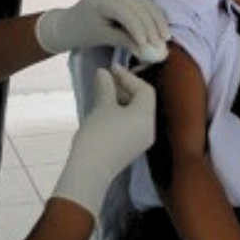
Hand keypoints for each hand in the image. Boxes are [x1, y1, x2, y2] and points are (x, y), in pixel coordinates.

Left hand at [34, 0, 170, 61]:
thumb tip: (147, 50)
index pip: (126, 13)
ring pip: (145, 3)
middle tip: (162, 44)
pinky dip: (153, 16)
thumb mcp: (102, 37)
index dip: (140, 29)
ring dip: (157, 21)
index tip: (148, 46)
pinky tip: (161, 28)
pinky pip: (143, 3)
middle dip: (152, 26)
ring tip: (166, 38)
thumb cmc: (81, 32)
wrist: (68, 24)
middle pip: (139, 6)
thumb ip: (124, 40)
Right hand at [51, 66, 154, 214]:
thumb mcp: (102, 106)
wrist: (90, 169)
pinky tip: (105, 111)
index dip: (128, 76)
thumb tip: (104, 73)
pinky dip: (122, 114)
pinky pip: (132, 124)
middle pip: (143, 100)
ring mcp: (142, 140)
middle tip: (107, 80)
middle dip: (125, 88)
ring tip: (104, 94)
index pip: (144, 89)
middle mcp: (149, 128)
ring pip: (137, 113)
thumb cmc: (98, 134)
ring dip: (122, 100)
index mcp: (146, 116)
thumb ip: (106, 86)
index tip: (111, 69)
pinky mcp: (133, 148)